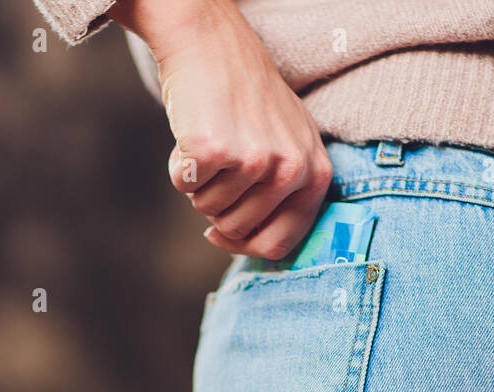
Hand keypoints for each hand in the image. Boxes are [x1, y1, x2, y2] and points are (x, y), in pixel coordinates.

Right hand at [110, 0, 332, 259]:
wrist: (212, 44)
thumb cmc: (246, 99)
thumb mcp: (288, 144)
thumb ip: (284, 195)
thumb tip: (245, 244)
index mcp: (315, 173)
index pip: (280, 243)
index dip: (244, 245)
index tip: (222, 232)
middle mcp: (291, 169)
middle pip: (238, 229)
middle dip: (217, 207)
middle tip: (218, 166)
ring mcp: (254, 160)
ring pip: (209, 210)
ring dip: (199, 184)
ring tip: (211, 141)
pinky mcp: (215, 150)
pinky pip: (184, 186)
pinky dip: (178, 166)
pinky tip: (192, 133)